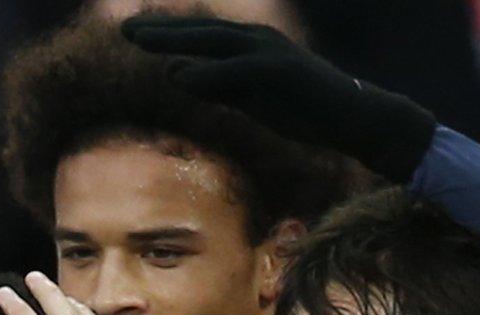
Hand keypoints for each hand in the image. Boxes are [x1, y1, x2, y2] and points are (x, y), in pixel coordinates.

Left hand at [120, 14, 435, 181]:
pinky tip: (179, 78)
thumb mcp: (248, 98)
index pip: (200, 37)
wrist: (353, 120)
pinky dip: (208, 74)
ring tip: (141, 42)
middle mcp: (257, 42)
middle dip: (163, 30)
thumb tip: (172, 73)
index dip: (166, 34)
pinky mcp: (281, 72)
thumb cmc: (304, 110)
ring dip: (177, 39)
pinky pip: (237, 71)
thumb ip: (213, 84)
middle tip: (125, 30)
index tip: (132, 34)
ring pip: (215, 42)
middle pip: (201, 32)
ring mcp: (270, 53)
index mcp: (249, 48)